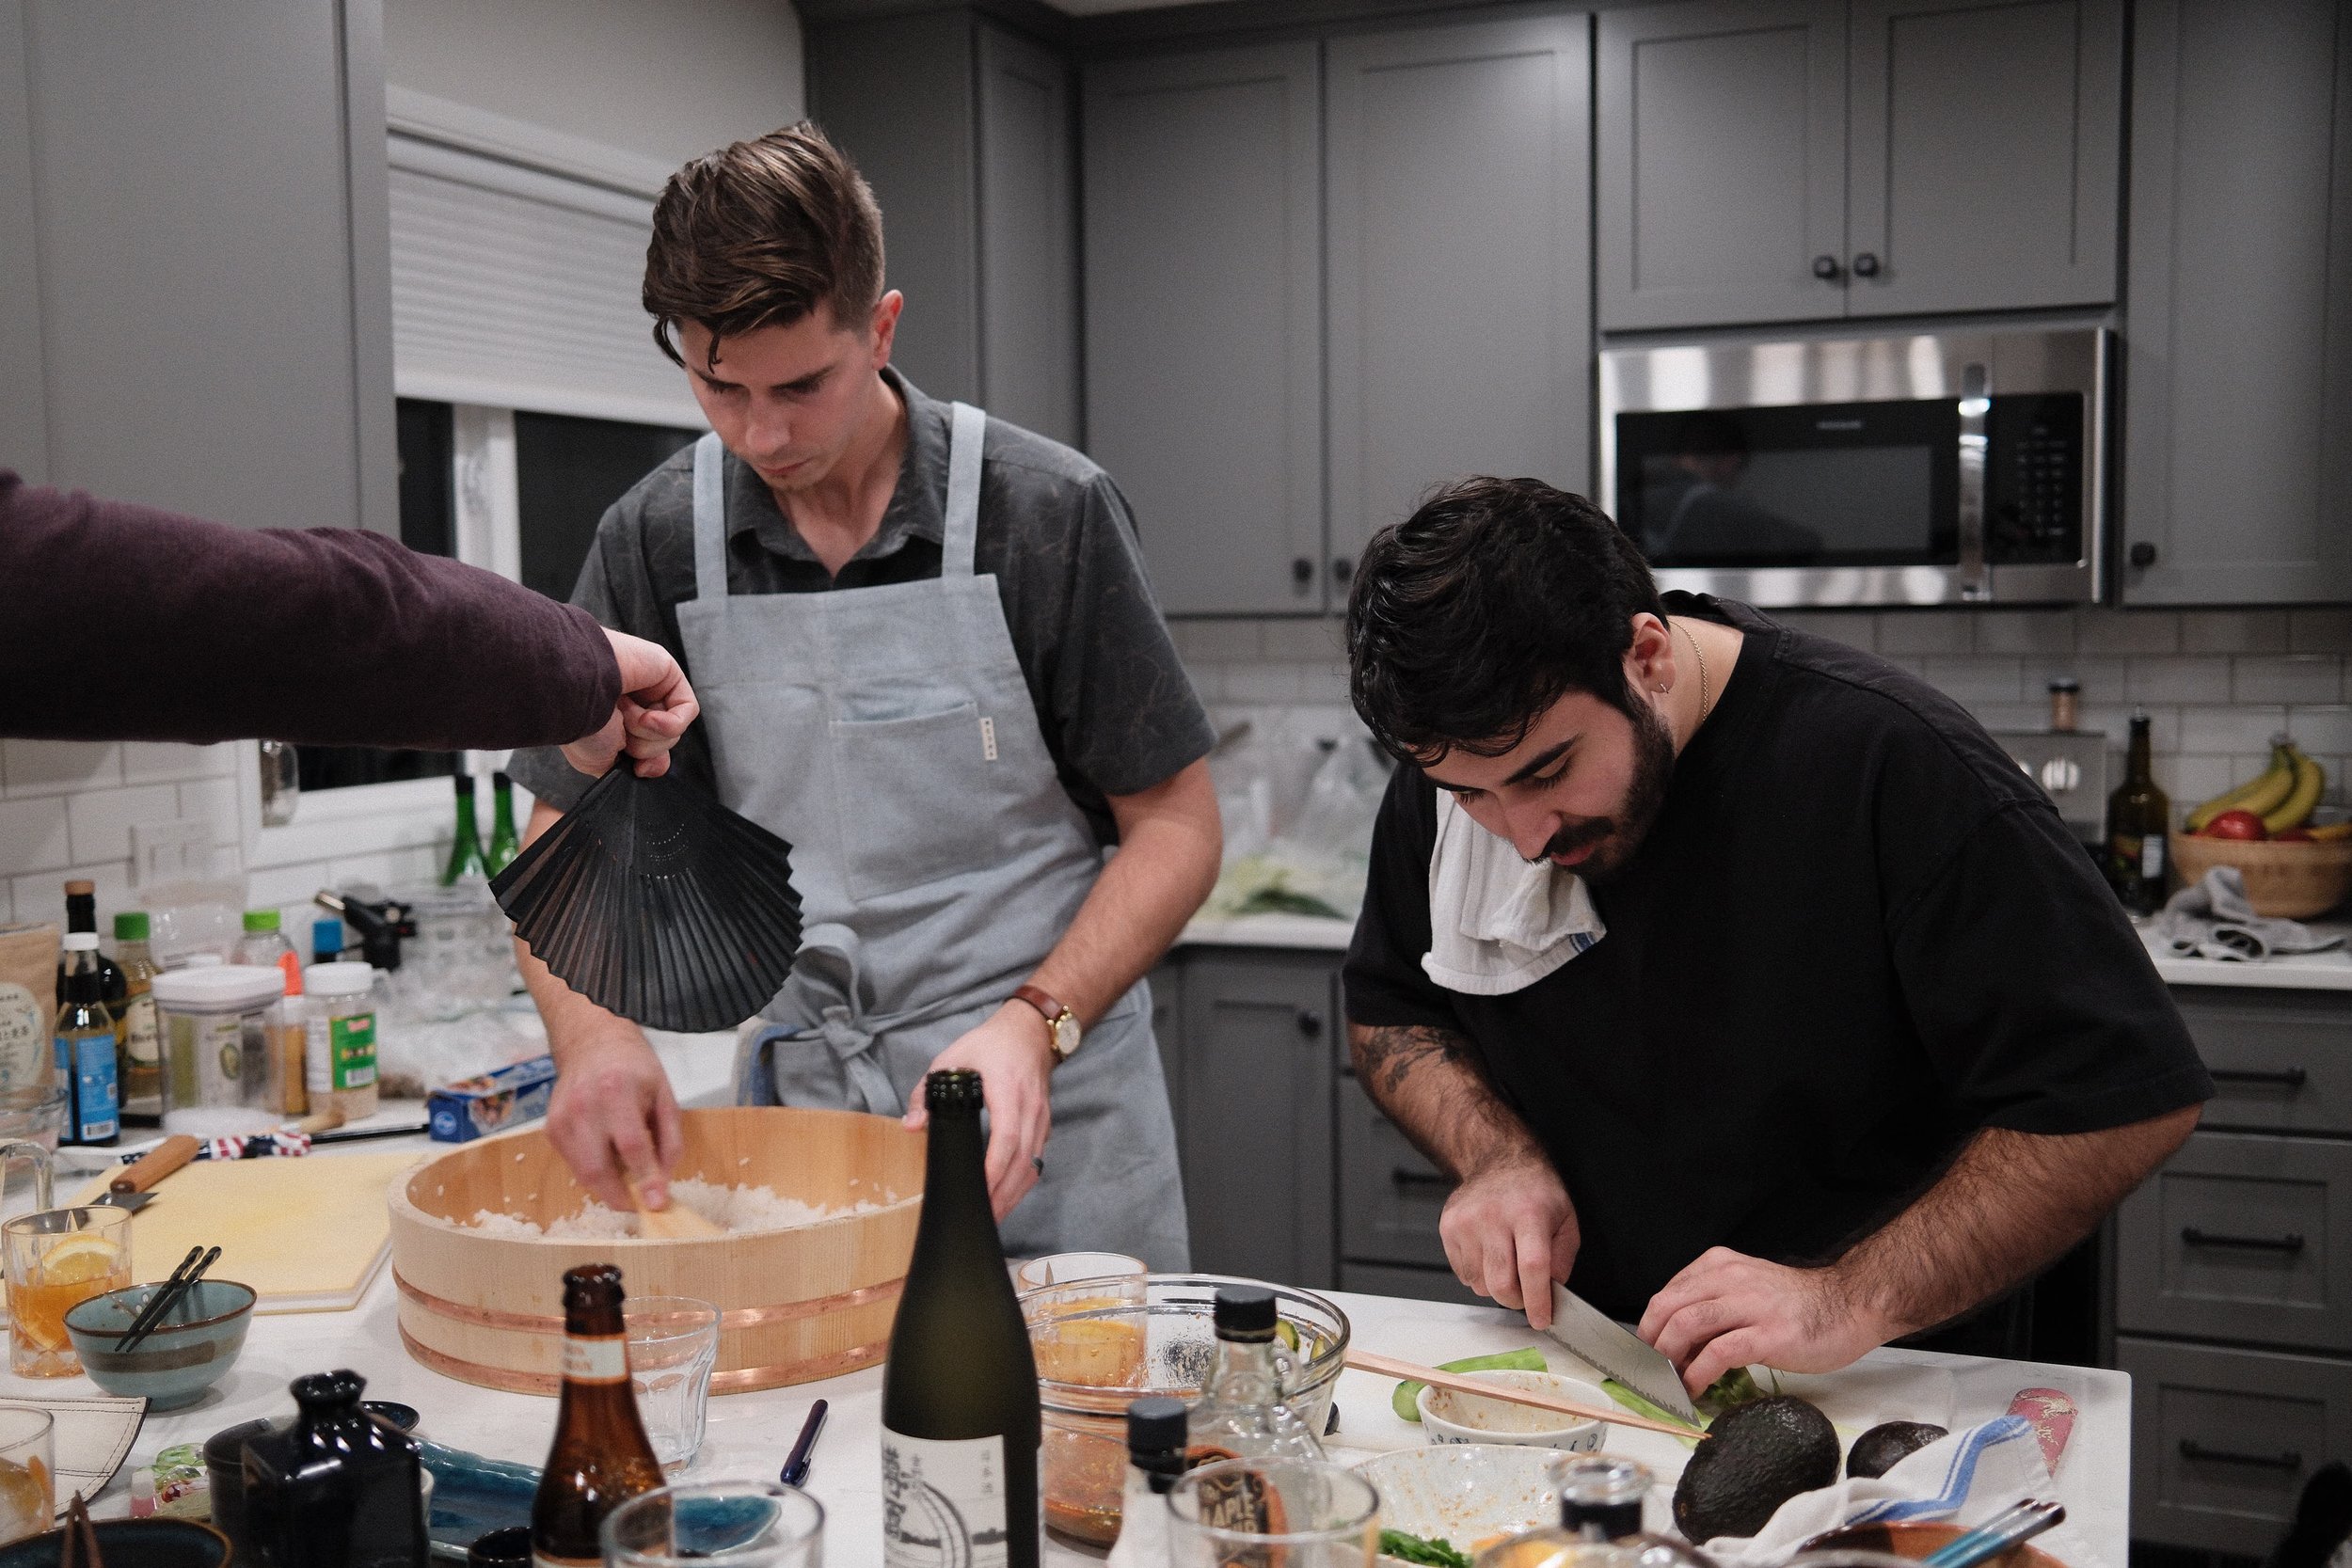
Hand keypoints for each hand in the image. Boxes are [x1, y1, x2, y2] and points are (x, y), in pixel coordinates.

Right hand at [545, 1020, 684, 1212]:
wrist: (592, 1042)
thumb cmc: (635, 1067)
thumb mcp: (665, 1095)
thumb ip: (669, 1139)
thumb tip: (664, 1181)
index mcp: (616, 1091)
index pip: (631, 1145)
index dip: (645, 1179)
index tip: (657, 1204)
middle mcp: (583, 1106)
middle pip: (597, 1168)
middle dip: (619, 1197)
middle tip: (639, 1206)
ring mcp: (561, 1119)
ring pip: (582, 1172)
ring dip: (606, 1188)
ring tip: (627, 1186)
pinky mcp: (550, 1128)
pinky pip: (573, 1163)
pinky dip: (592, 1172)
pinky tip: (608, 1161)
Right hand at [562, 630, 699, 778]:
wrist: (571, 694)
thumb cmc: (577, 722)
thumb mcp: (599, 761)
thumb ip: (629, 766)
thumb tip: (652, 768)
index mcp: (612, 721)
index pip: (648, 749)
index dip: (648, 763)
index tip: (637, 768)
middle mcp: (631, 704)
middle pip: (662, 743)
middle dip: (644, 748)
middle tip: (619, 734)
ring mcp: (649, 686)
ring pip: (672, 730)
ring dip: (646, 733)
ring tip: (620, 714)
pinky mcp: (666, 671)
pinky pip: (687, 710)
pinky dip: (668, 723)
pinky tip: (645, 716)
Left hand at [904, 1003, 1055, 1219]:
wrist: (1030, 1031)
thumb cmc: (991, 1044)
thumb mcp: (951, 1058)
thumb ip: (927, 1092)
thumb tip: (913, 1125)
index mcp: (1007, 1091)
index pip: (1007, 1137)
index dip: (995, 1167)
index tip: (981, 1188)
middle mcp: (1029, 1108)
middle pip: (1022, 1161)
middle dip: (1004, 1194)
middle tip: (984, 1217)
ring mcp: (1041, 1118)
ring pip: (1033, 1165)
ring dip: (1015, 1194)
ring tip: (994, 1214)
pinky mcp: (1043, 1124)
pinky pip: (1036, 1159)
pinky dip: (1023, 1181)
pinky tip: (1008, 1195)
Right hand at [1438, 1145, 1579, 1329]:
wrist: (1498, 1161)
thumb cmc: (1535, 1192)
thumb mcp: (1566, 1219)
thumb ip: (1563, 1259)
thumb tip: (1552, 1292)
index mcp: (1529, 1214)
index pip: (1532, 1267)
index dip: (1537, 1300)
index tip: (1542, 1319)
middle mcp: (1494, 1217)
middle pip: (1500, 1282)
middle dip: (1516, 1301)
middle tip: (1526, 1295)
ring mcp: (1466, 1222)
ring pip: (1480, 1284)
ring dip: (1496, 1287)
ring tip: (1507, 1264)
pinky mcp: (1448, 1228)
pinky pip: (1463, 1274)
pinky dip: (1479, 1276)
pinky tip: (1489, 1255)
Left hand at [1637, 1247, 1891, 1394]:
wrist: (1851, 1305)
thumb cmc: (1800, 1305)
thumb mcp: (1747, 1290)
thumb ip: (1713, 1306)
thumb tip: (1678, 1343)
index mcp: (1719, 1266)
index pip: (1667, 1294)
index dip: (1648, 1327)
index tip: (1644, 1354)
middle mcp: (1729, 1278)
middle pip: (1668, 1307)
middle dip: (1650, 1344)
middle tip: (1648, 1371)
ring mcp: (1749, 1305)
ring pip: (1686, 1325)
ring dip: (1668, 1358)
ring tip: (1666, 1382)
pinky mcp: (1768, 1335)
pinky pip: (1718, 1353)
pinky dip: (1697, 1374)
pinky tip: (1694, 1389)